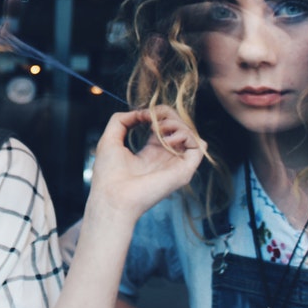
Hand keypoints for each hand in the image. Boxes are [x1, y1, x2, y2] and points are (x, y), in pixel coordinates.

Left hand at [87, 107, 204, 222]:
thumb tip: (142, 112)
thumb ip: (122, 120)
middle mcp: (166, 158)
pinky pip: (199, 146)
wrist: (113, 196)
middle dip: (168, 115)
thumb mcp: (110, 138)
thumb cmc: (108, 173)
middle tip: (153, 118)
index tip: (145, 114)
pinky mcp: (184, 171)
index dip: (158, 115)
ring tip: (158, 129)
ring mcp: (176, 165)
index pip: (165, 129)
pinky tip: (167, 139)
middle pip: (180, 128)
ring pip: (191, 135)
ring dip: (177, 124)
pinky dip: (186, 134)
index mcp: (151, 153)